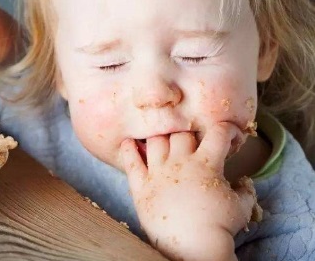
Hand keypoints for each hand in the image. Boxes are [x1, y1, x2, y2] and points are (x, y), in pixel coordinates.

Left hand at [120, 123, 255, 260]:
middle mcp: (180, 162)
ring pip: (155, 141)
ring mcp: (158, 172)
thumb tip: (246, 182)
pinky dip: (128, 150)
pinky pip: (131, 162)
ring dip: (160, 137)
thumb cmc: (219, 227)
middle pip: (181, 133)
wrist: (193, 246)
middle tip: (190, 142)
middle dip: (188, 134)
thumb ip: (245, 191)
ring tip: (162, 140)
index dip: (224, 129)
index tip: (224, 132)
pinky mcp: (141, 186)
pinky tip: (128, 142)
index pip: (217, 133)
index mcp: (206, 163)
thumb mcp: (241, 208)